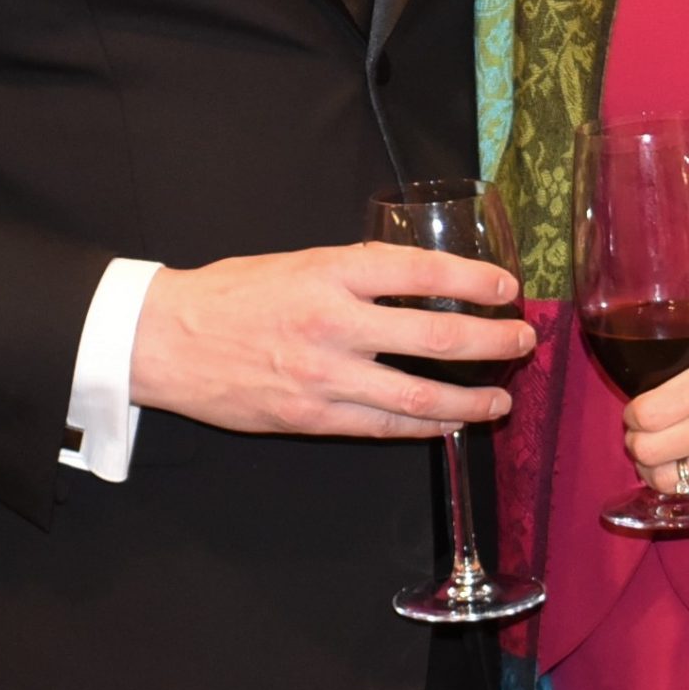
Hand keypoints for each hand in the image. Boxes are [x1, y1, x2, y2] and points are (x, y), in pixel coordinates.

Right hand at [130, 243, 535, 438]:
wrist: (165, 339)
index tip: (507, 288)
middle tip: (523, 340)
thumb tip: (415, 281)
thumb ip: (354, 272)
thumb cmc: (231, 293)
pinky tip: (453, 423)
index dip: (474, 279)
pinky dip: (426, 427)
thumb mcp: (297, 262)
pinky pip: (383, 427)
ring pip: (419, 396)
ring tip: (502, 399)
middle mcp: (334, 322)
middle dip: (490, 341)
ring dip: (471, 398)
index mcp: (331, 271)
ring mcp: (325, 376)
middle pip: (434, 335)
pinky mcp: (312, 416)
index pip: (422, 271)